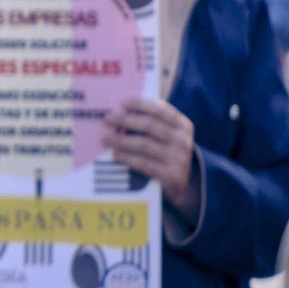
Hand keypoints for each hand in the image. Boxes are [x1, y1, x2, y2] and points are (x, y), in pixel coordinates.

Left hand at [104, 98, 198, 217]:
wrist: (183, 184)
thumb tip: (124, 110)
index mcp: (183, 126)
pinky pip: (143, 163)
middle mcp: (182, 140)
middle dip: (125, 120)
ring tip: (105, 138)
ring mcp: (177, 158)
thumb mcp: (169, 136)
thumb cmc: (168, 153)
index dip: (141, 105)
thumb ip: (154, 123)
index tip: (123, 103)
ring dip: (120, 140)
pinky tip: (115, 154)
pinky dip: (126, 157)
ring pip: (143, 144)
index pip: (161, 110)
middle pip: (149, 125)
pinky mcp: (170, 175)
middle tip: (108, 119)